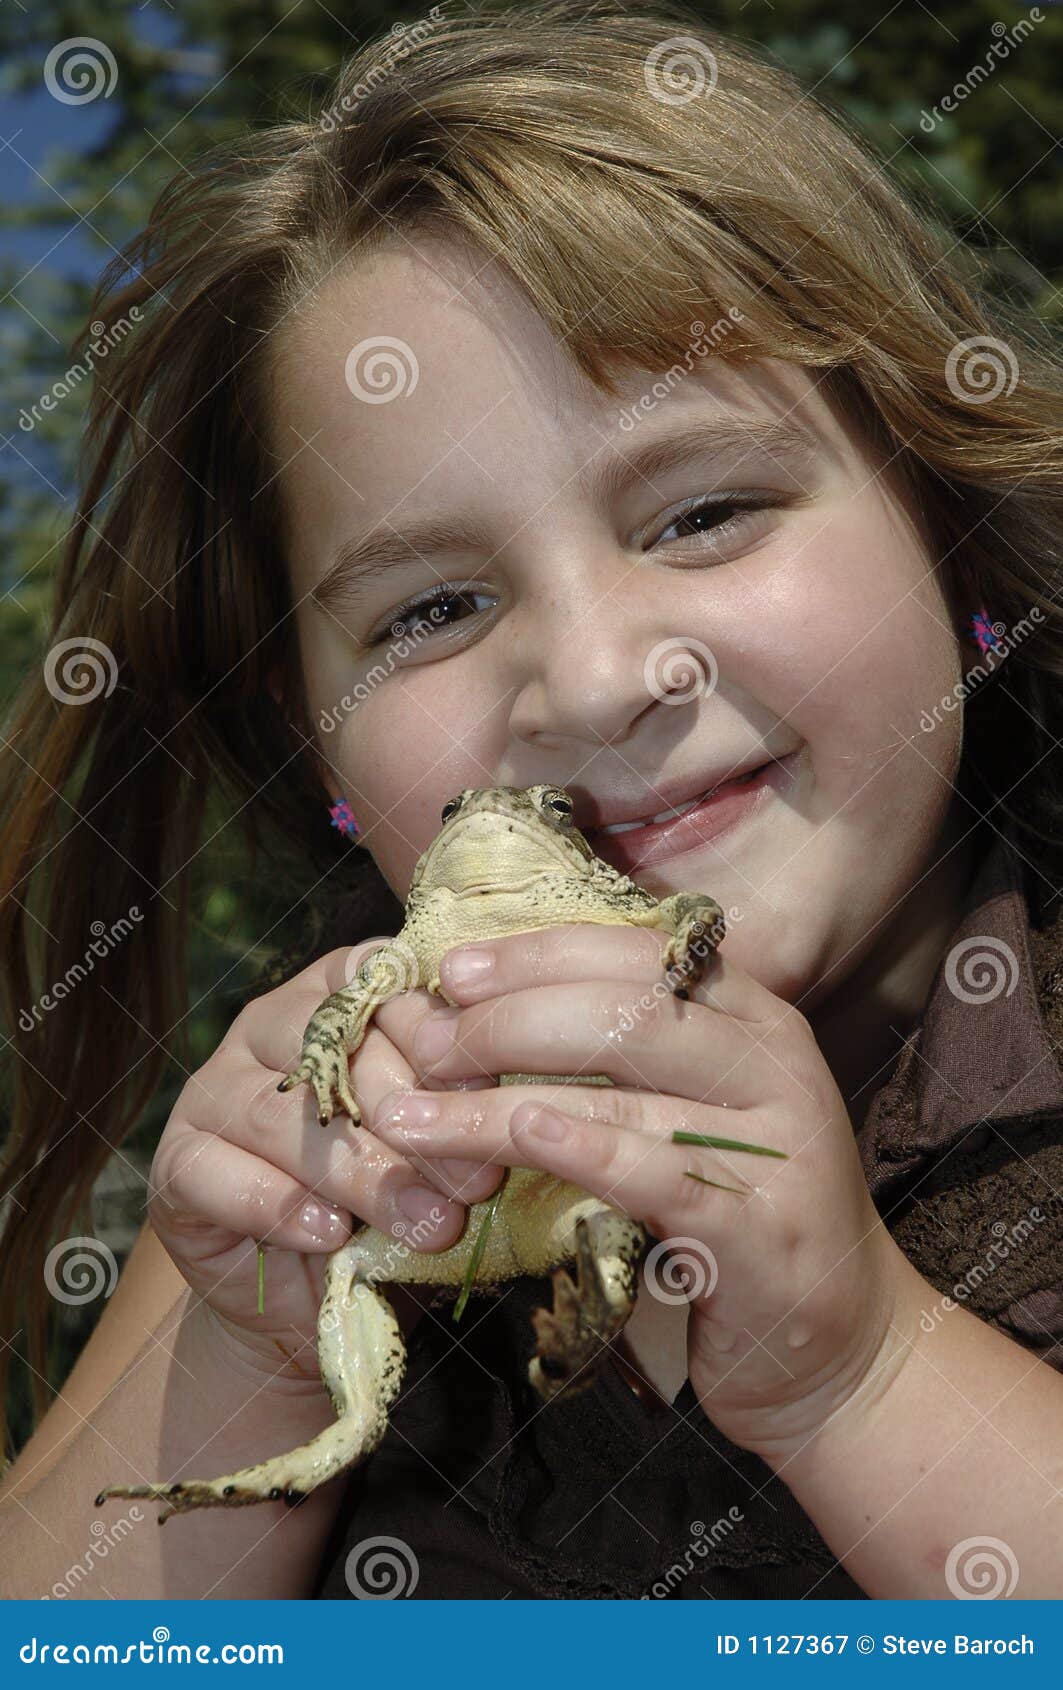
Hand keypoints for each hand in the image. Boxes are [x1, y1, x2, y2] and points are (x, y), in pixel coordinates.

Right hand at [147, 936, 502, 1383]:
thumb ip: (461, 1112)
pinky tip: (328, 1235)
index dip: (439, 1042)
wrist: (314, 1297)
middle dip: (414, 1123)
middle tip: (476, 1185)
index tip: (490, 1098)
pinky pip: (215, 1171)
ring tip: (424, 1224)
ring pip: (283, 1116)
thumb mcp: (441, 1147)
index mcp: (340, 995)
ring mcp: (213, 1089)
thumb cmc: (395, 1198)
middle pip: (335, 1052)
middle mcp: (271, 1025)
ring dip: (362, 1174)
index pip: (385, 989)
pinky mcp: (177, 1162)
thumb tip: (511, 1111)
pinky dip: (277, 1205)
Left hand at [368, 920, 909, 1461]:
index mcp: (757, 1021)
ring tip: (409, 1114)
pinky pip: (658, 1175)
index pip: (637, 954)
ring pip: (621, 1094)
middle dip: (506, 1020)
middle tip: (425, 1046)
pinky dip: (581, 1149)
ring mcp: (778, 1148)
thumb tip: (497, 1004)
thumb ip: (632, 1057)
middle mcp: (776, 1068)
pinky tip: (520, 1134)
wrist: (846, 1350)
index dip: (537, 954)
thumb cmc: (745, 1219)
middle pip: (624, 1010)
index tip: (452, 970)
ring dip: (496, 1101)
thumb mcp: (704, 1114)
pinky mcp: (764, 1233)